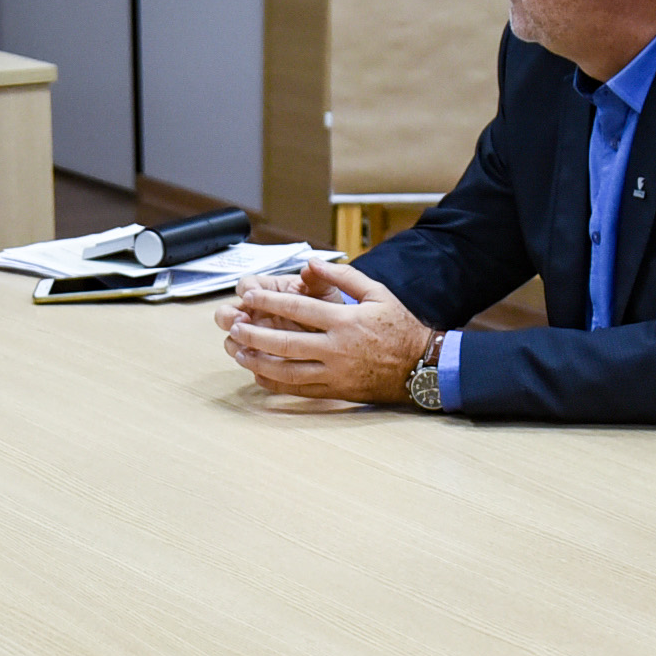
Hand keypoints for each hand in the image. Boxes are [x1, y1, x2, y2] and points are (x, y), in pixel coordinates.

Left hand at [212, 259, 432, 402]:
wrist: (421, 367)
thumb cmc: (400, 327)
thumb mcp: (378, 292)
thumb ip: (344, 275)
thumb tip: (311, 263)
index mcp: (344, 320)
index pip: (297, 307)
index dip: (269, 300)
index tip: (249, 295)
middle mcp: (336, 348)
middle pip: (285, 341)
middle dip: (255, 333)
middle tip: (235, 325)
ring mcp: (334, 373)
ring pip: (287, 370)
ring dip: (259, 361)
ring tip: (239, 351)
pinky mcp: (335, 391)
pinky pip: (299, 390)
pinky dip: (276, 384)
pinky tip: (259, 375)